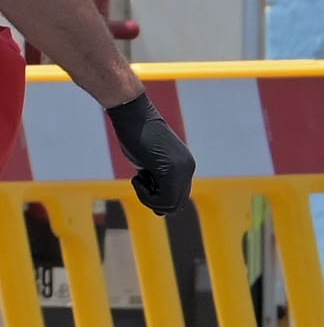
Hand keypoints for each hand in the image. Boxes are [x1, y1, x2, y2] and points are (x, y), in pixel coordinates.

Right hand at [106, 90, 195, 215]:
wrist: (131, 114)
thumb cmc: (134, 134)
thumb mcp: (147, 163)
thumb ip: (156, 184)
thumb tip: (161, 212)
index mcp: (185, 166)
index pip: (177, 197)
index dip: (157, 197)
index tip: (143, 181)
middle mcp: (189, 168)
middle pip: (176, 204)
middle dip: (154, 200)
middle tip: (140, 182)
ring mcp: (183, 170)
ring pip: (171, 205)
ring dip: (149, 199)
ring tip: (139, 179)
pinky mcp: (172, 170)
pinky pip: (163, 199)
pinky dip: (146, 195)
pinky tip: (137, 178)